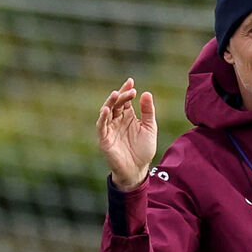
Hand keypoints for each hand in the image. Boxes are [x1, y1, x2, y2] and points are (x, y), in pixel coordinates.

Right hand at [97, 77, 156, 191]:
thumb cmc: (143, 150)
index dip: (127, 91)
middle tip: (129, 90)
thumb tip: (146, 93)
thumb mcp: (149, 128)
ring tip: (115, 94)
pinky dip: (103, 117)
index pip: (125, 101)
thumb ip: (148, 112)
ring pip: (107, 112)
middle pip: (116, 104)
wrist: (137, 170)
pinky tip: (107, 109)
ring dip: (110, 103)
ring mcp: (109, 129)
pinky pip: (101, 125)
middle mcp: (117, 120)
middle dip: (121, 96)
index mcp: (127, 117)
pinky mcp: (104, 138)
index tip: (131, 82)